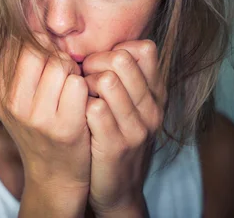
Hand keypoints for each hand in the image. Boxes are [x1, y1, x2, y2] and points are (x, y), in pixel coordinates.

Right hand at [0, 37, 90, 193]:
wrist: (54, 174)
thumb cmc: (39, 128)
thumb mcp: (15, 99)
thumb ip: (16, 65)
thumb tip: (28, 24)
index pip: (14, 43)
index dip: (37, 44)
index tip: (45, 59)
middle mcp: (11, 104)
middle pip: (38, 49)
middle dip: (55, 54)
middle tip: (62, 72)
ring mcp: (36, 118)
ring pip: (61, 64)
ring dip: (73, 71)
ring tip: (72, 88)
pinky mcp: (64, 127)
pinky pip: (78, 83)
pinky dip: (85, 87)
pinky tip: (82, 101)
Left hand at [82, 40, 165, 215]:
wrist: (118, 190)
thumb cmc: (115, 137)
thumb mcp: (130, 106)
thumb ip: (124, 76)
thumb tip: (102, 43)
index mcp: (156, 94)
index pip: (144, 49)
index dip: (115, 49)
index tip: (99, 65)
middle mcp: (152, 108)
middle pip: (122, 59)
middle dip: (94, 62)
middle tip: (83, 78)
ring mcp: (136, 128)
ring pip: (107, 80)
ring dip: (84, 84)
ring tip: (80, 96)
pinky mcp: (115, 145)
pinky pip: (94, 108)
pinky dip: (80, 105)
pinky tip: (77, 113)